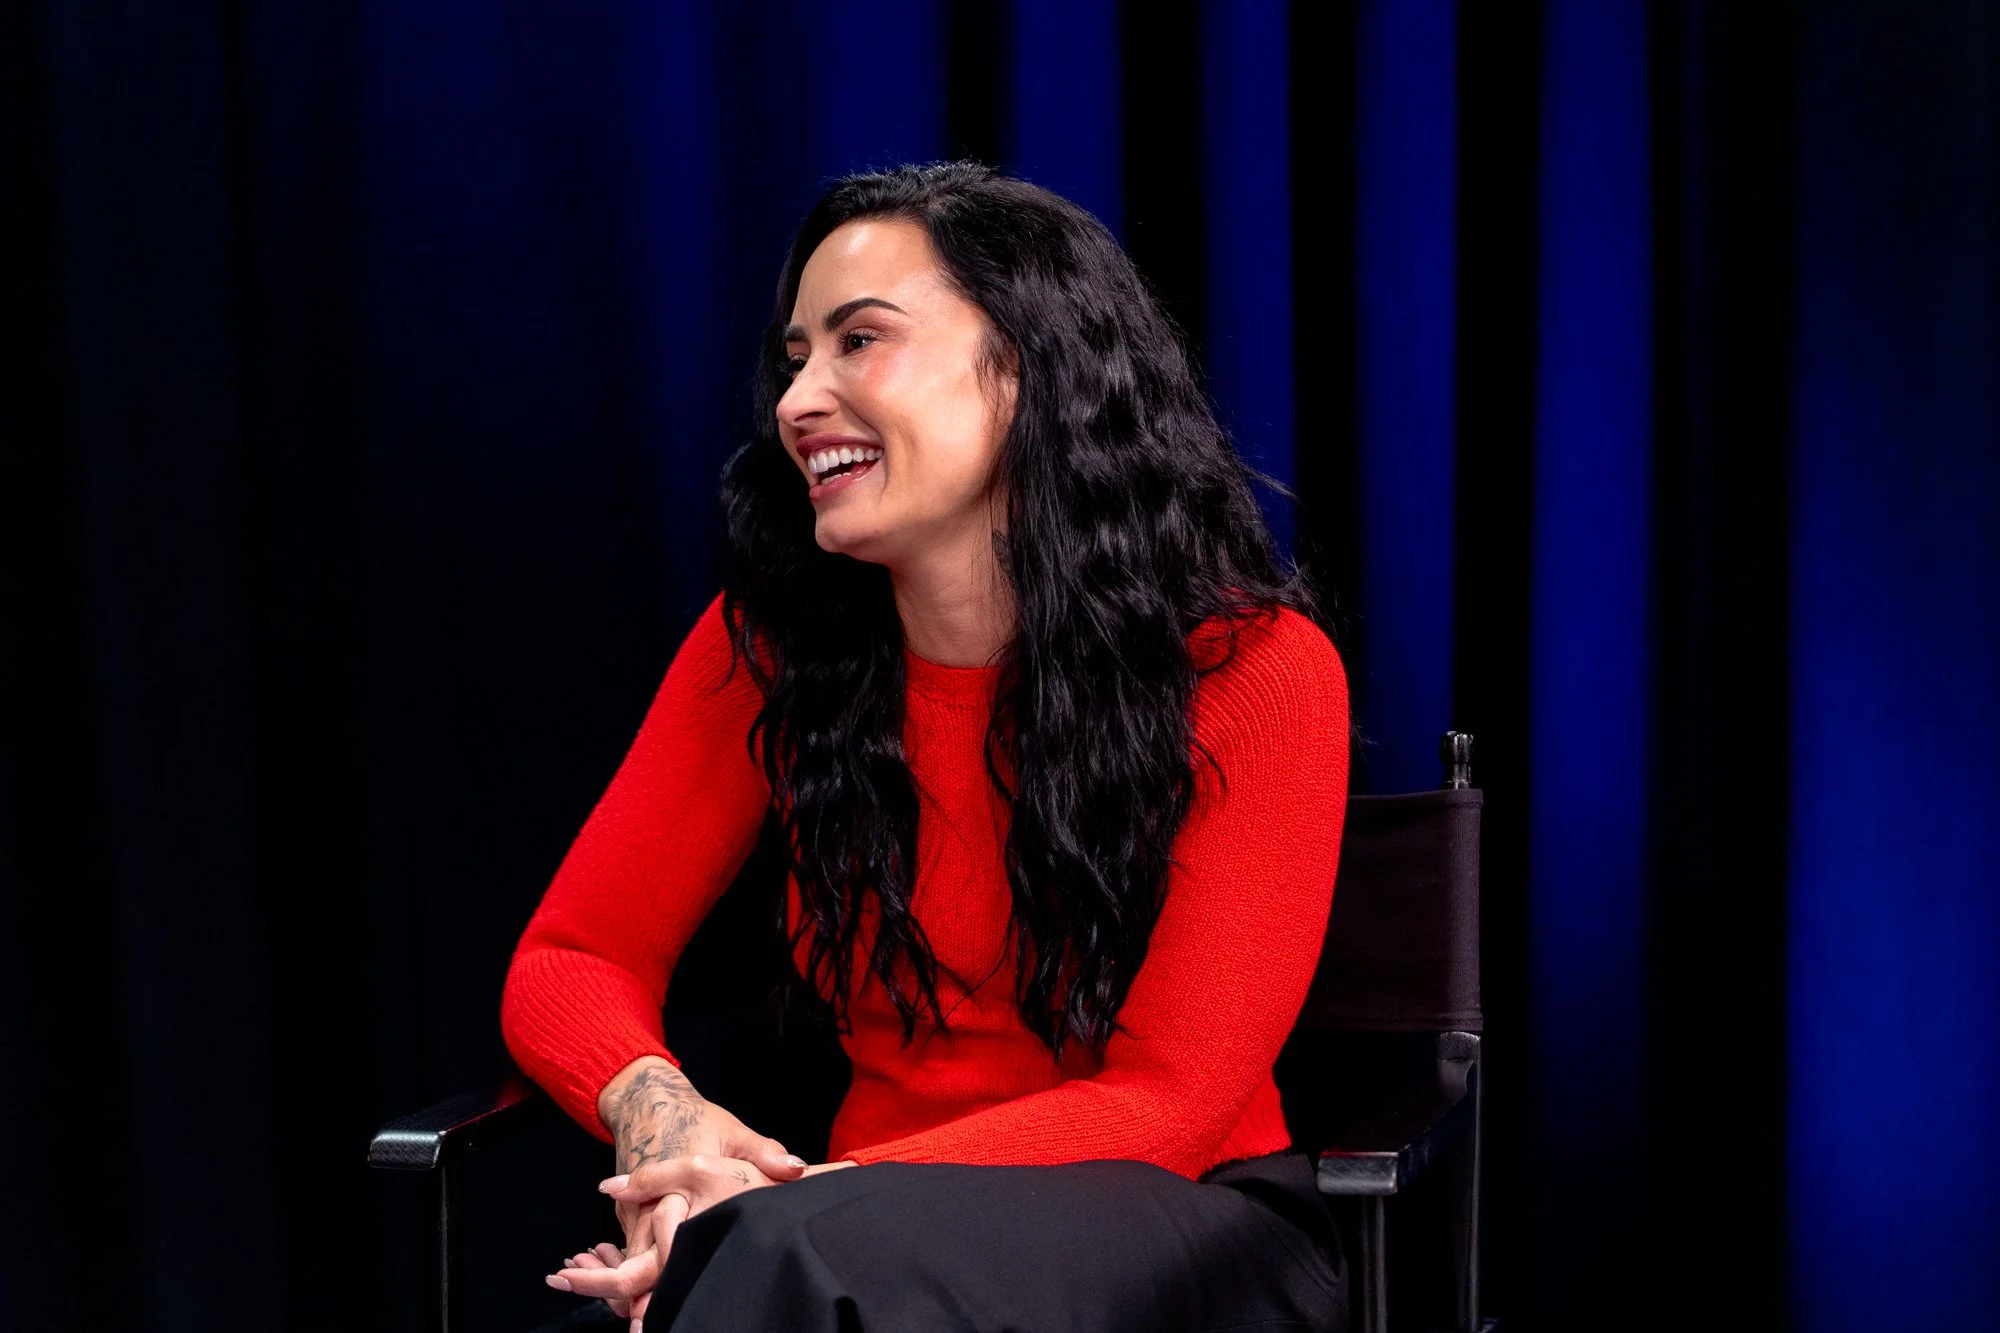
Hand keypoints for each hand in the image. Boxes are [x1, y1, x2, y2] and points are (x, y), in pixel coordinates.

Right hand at [546, 1058, 810, 1326]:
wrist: (649, 1104)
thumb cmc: (700, 1121)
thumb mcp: (735, 1132)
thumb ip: (766, 1152)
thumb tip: (796, 1170)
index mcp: (687, 1176)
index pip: (678, 1224)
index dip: (677, 1256)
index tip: (682, 1284)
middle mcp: (657, 1199)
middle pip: (646, 1253)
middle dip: (645, 1287)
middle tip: (651, 1321)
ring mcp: (638, 1210)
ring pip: (633, 1259)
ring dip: (634, 1288)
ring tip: (642, 1323)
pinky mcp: (629, 1216)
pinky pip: (629, 1253)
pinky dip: (629, 1276)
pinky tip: (636, 1304)